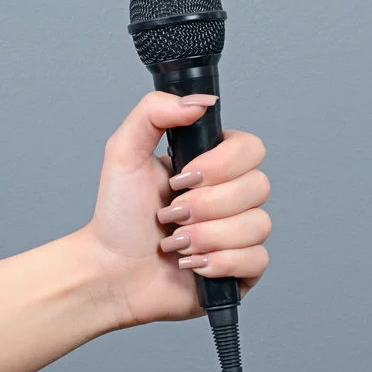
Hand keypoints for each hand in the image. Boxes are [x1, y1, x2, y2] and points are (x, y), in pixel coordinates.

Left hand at [84, 91, 270, 327]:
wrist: (113, 270)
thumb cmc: (119, 216)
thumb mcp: (124, 152)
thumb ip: (153, 112)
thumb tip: (201, 102)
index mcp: (212, 163)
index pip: (251, 148)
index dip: (221, 165)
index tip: (182, 177)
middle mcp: (231, 194)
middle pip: (259, 186)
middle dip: (206, 205)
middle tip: (172, 214)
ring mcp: (239, 231)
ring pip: (258, 224)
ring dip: (207, 236)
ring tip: (176, 242)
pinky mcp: (242, 267)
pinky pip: (257, 259)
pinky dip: (220, 263)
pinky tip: (193, 264)